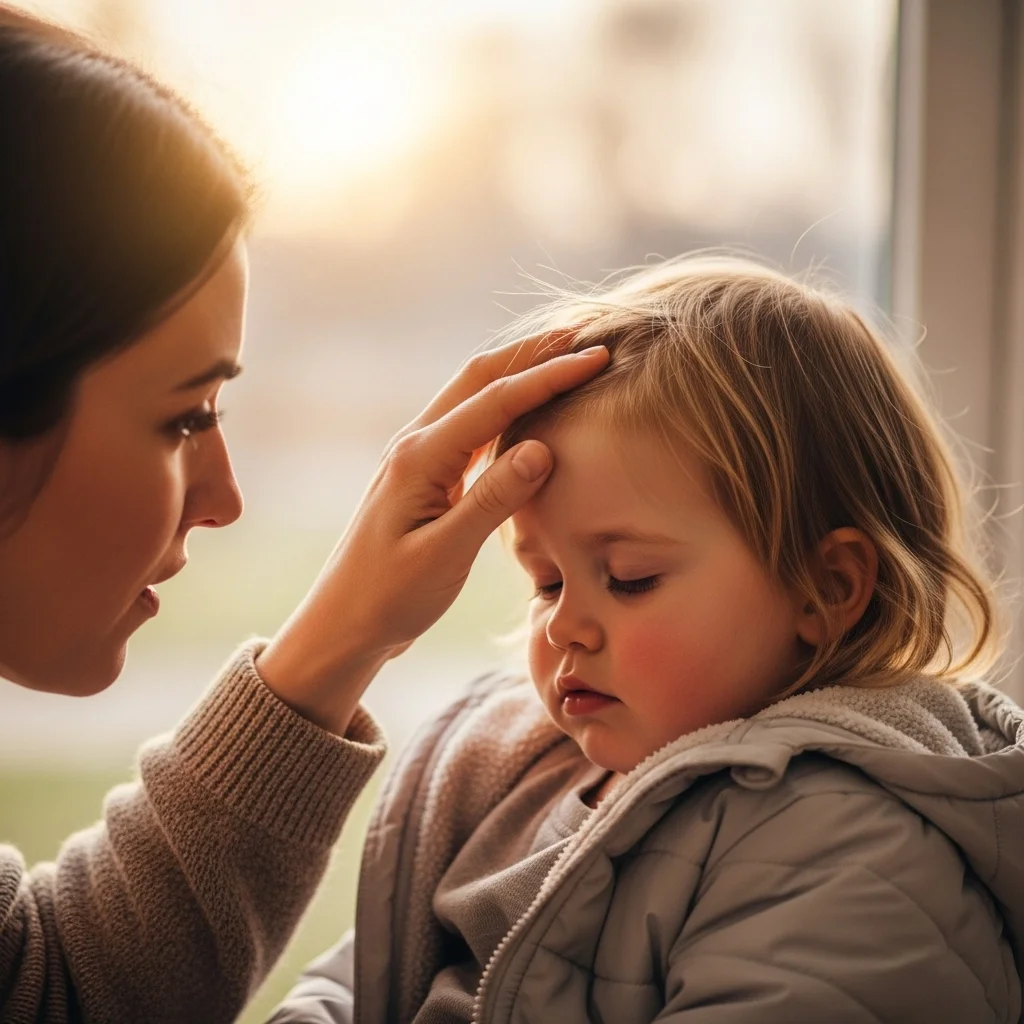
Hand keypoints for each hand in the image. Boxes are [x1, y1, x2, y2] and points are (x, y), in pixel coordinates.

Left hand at [256, 336, 608, 733]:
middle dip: (532, 353)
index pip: (496, 399)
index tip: (596, 357)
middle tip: (584, 337)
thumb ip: (493, 499)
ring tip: (564, 361)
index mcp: (421, 457)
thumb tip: (543, 447)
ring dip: (518, 374)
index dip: (549, 375)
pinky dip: (505, 410)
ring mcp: (417, 458)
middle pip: (480, 378)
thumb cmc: (389, 597)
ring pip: (473, 397)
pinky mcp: (424, 477)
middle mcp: (416, 445)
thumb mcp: (445, 554)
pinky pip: (470, 428)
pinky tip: (528, 413)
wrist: (343, 624)